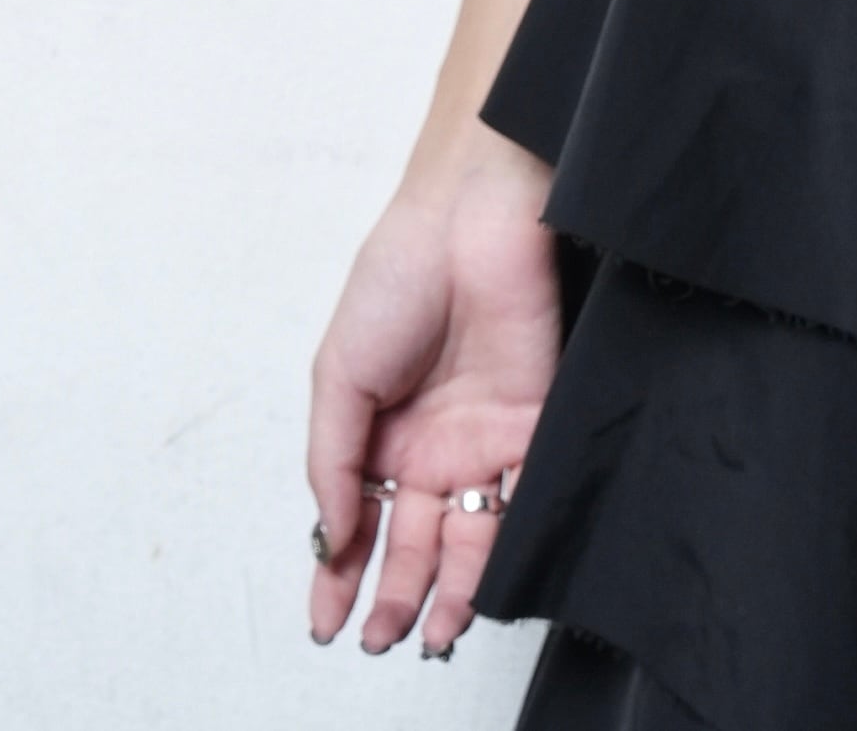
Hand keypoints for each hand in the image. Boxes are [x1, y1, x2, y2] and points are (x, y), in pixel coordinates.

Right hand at [305, 135, 562, 658]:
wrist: (467, 218)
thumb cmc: (394, 278)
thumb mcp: (337, 375)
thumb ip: (332, 462)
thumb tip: (330, 536)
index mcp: (380, 433)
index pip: (359, 522)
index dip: (338, 575)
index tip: (325, 622)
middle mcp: (433, 445)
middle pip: (414, 542)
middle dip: (396, 596)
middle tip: (382, 637)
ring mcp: (482, 437)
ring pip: (469, 536)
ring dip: (450, 590)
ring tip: (430, 634)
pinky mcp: (531, 422)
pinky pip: (522, 496)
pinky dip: (503, 545)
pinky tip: (479, 584)